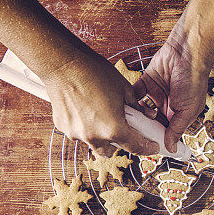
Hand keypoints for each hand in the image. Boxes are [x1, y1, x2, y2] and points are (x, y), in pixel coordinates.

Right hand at [42, 51, 158, 156]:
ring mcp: (75, 133)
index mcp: (113, 129)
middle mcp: (93, 136)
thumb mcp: (124, 88)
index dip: (147, 148)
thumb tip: (147, 115)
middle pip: (111, 151)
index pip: (135, 147)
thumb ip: (137, 107)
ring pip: (93, 143)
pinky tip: (86, 109)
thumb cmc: (94, 72)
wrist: (62, 63)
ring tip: (102, 115)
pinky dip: (85, 126)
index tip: (152, 146)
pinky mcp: (63, 127)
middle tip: (124, 129)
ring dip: (101, 136)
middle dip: (119, 143)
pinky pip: (79, 132)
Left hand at [132, 38, 209, 152]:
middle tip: (135, 135)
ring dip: (137, 114)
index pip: (166, 131)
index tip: (148, 146)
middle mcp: (168, 106)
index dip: (158, 138)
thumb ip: (177, 129)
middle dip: (145, 128)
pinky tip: (128, 104)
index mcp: (179, 114)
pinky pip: (135, 93)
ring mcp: (157, 94)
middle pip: (152, 122)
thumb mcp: (188, 110)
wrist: (186, 54)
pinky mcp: (147, 82)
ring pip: (143, 109)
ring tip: (131, 120)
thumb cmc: (193, 81)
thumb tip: (171, 148)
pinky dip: (131, 99)